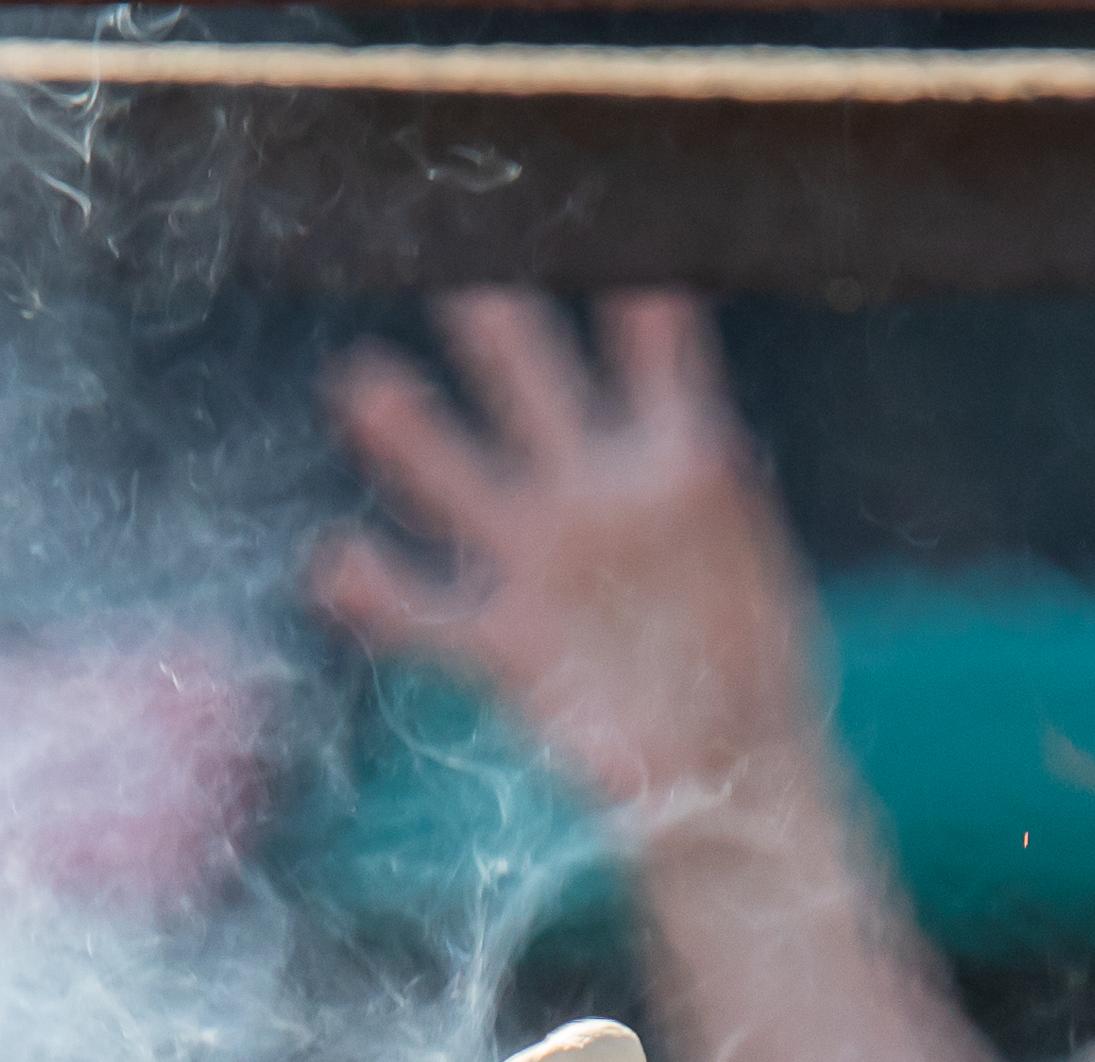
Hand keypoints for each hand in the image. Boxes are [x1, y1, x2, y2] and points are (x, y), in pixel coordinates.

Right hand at [316, 292, 829, 837]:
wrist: (736, 771)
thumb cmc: (758, 661)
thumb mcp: (756, 560)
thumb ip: (713, 483)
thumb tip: (697, 403)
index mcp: (672, 456)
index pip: (650, 348)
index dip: (629, 300)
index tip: (608, 256)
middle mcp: (593, 490)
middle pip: (528, 386)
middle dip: (496, 335)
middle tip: (468, 286)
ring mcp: (541, 562)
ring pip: (461, 479)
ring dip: (410, 435)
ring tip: (365, 387)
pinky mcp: (506, 646)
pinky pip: (425, 613)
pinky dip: (376, 593)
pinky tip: (336, 566)